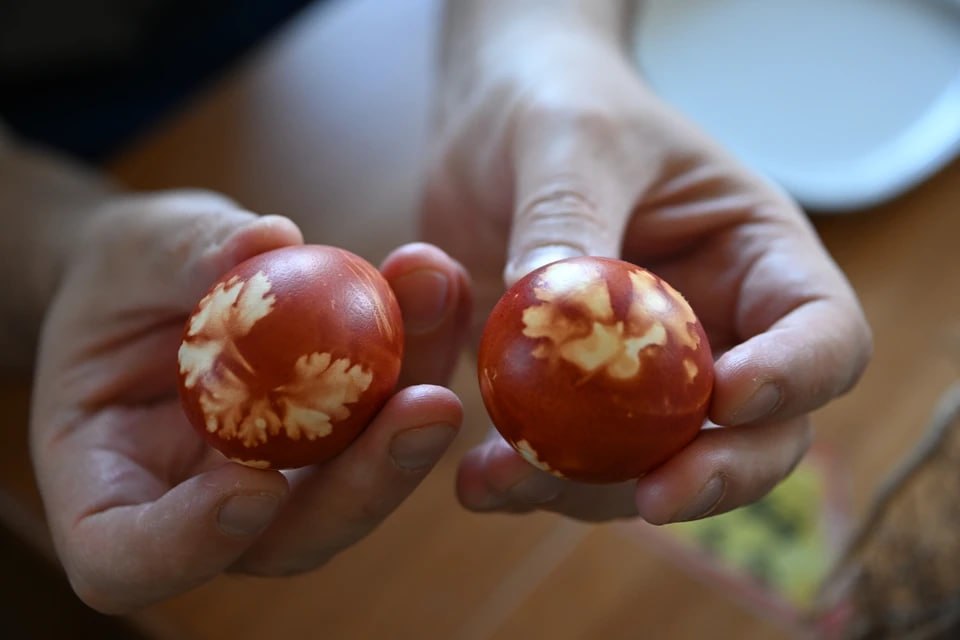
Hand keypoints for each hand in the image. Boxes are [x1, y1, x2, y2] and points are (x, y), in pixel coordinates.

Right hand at [30, 191, 470, 611]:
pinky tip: (439, 286)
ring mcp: (282, 479)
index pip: (129, 559)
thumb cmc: (119, 277)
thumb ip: (185, 254)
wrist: (161, 280)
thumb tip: (269, 241)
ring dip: (413, 409)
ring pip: (359, 483)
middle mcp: (206, 505)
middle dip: (366, 483)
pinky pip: (386, 417)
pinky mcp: (337, 440)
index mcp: (108, 490)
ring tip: (441, 304)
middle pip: (288, 537)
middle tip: (428, 409)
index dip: (191, 545)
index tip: (253, 488)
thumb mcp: (128, 254)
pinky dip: (422, 354)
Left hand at [423, 21, 870, 522]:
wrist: (490, 128)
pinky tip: (480, 480)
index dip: (794, 378)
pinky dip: (532, 480)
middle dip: (716, 475)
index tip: (728, 396)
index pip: (821, 334)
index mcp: (755, 258)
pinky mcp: (574, 399)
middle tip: (656, 498)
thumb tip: (555, 310)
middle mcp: (717, 329)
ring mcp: (646, 376)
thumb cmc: (559, 105)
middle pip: (759, 434)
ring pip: (657, 465)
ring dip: (598, 491)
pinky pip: (571, 461)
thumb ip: (571, 217)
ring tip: (517, 479)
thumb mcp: (570, 138)